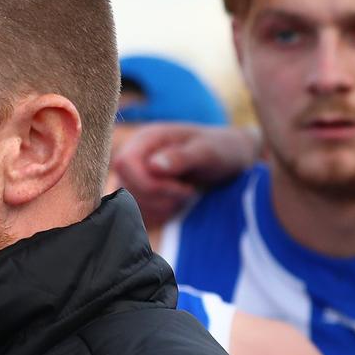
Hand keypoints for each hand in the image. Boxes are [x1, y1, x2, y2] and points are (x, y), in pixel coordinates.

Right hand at [110, 123, 259, 225]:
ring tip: (184, 196)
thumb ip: (182, 157)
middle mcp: (135, 155)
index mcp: (147, 138)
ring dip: (159, 208)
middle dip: (159, 198)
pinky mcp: (140, 194)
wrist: (230, 159)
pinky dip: (158, 216)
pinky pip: (137, 214)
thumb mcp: (208, 151)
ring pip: (128, 204)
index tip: (182, 188)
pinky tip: (176, 205)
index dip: (149, 184)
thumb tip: (154, 165)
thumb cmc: (221, 150)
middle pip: (125, 186)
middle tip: (188, 192)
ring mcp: (135, 175)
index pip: (124, 163)